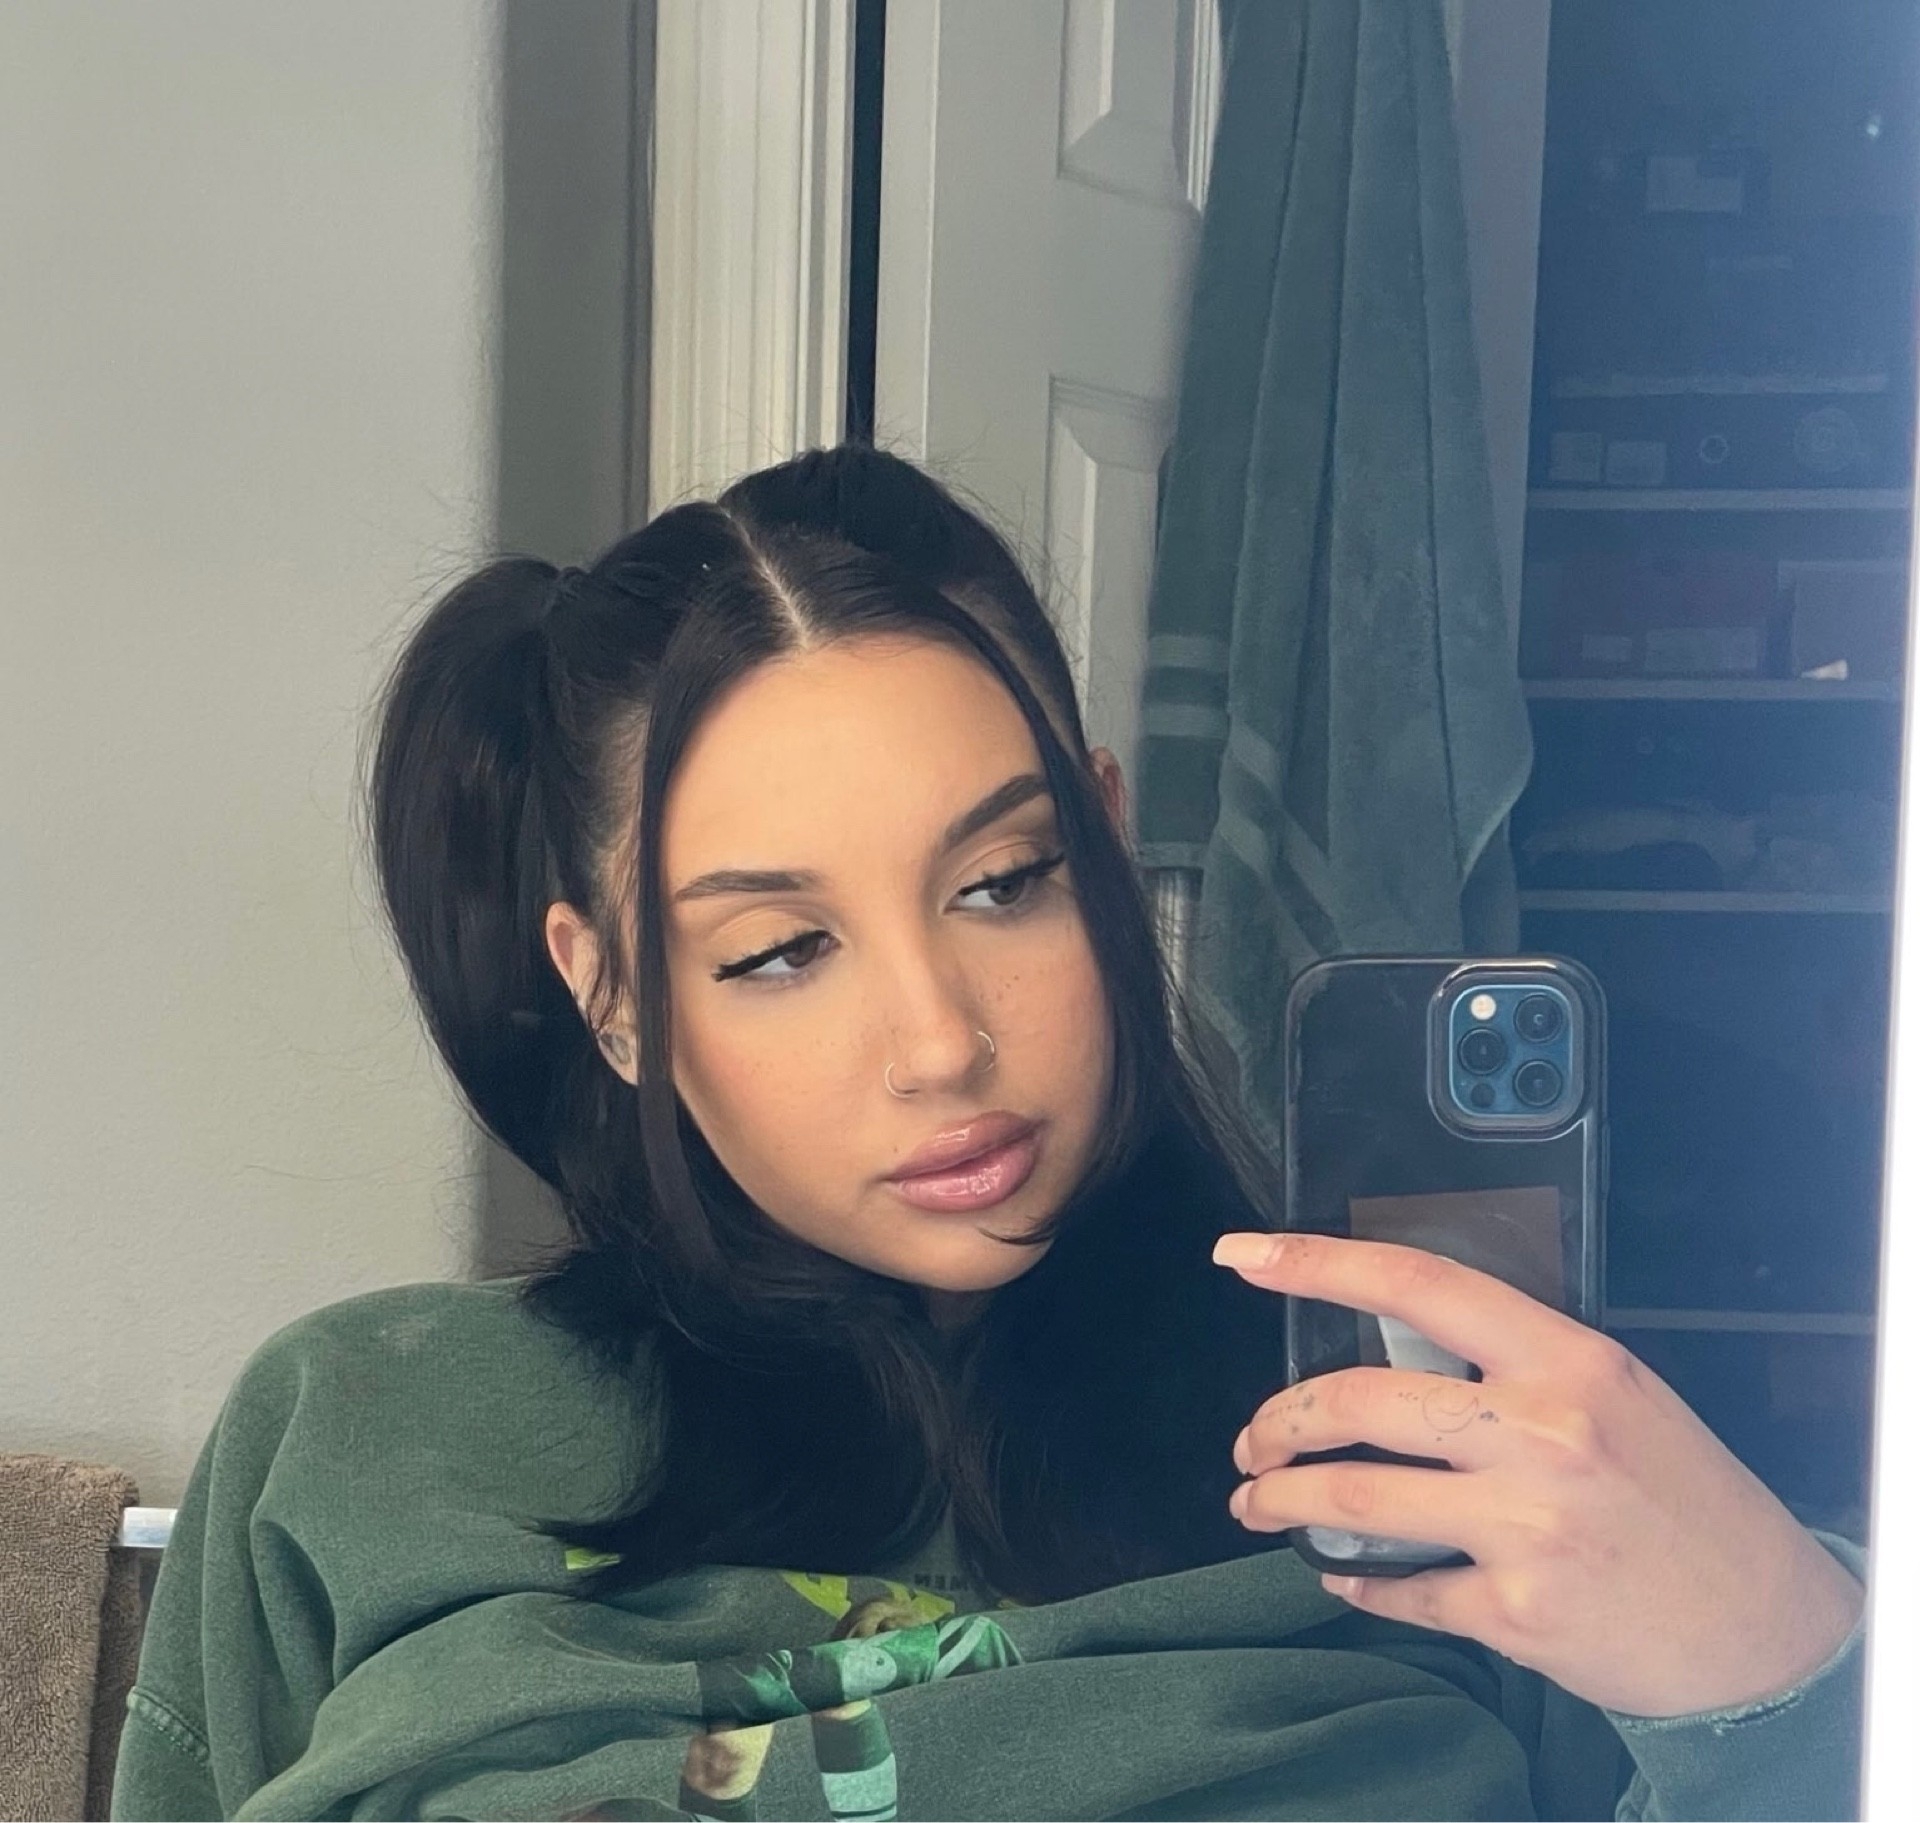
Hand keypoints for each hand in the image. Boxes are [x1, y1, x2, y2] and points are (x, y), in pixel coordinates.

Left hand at [1214, 1231, 1863, 1717]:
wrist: (1764, 1631)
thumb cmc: (1684, 1500)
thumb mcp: (1614, 1395)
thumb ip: (1511, 1367)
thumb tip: (1393, 1349)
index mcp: (1565, 1360)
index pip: (1416, 1284)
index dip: (1315, 1264)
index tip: (1242, 1257)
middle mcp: (1541, 1433)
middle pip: (1358, 1401)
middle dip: (1278, 1421)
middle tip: (1251, 1439)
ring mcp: (1526, 1526)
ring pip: (1354, 1501)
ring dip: (1285, 1501)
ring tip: (1259, 1503)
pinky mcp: (1517, 1613)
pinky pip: (1400, 1589)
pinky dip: (1357, 1582)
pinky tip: (1345, 1575)